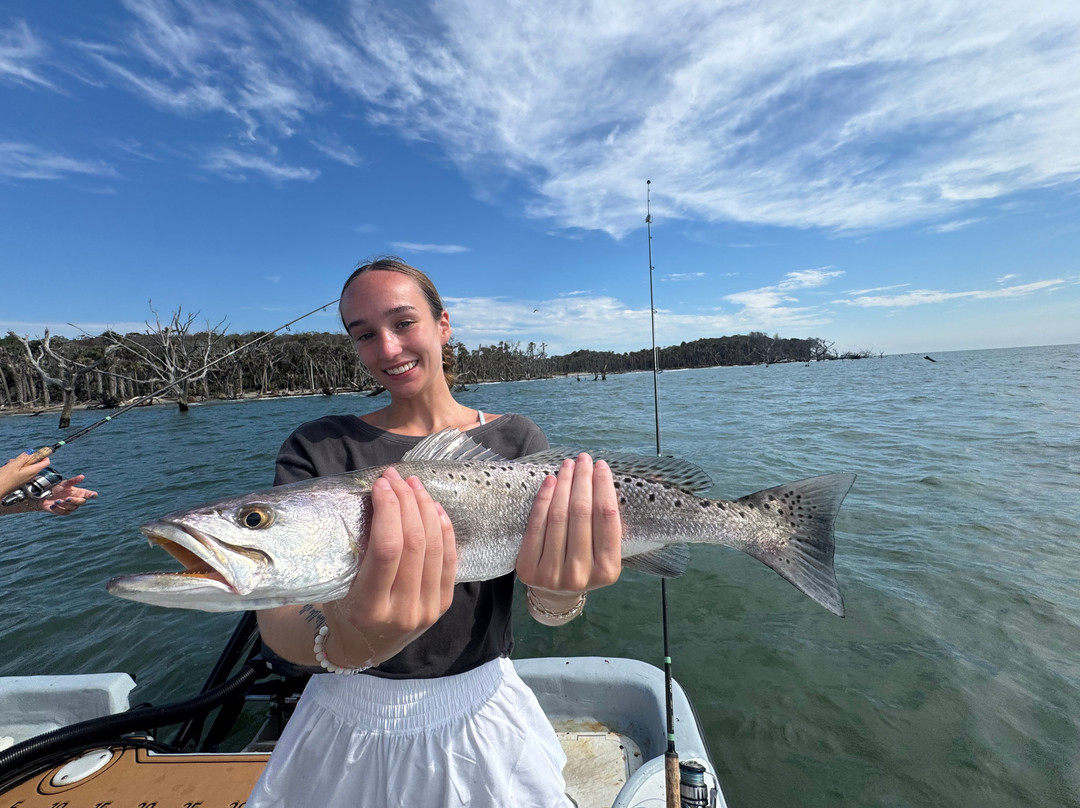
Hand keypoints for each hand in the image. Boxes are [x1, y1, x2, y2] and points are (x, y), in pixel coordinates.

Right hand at [0, 452, 50, 498]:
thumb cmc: (4, 479)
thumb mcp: (14, 465)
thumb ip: (23, 458)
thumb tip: (31, 452)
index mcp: (32, 471)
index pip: (46, 462)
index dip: (44, 455)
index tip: (40, 451)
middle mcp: (32, 475)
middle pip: (36, 463)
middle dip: (28, 458)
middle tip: (18, 458)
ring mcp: (27, 478)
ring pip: (28, 466)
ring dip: (21, 462)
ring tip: (11, 463)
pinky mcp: (21, 480)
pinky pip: (23, 471)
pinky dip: (17, 467)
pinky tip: (9, 468)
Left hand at [37, 474, 97, 515]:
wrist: (45, 495)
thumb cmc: (57, 488)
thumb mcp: (64, 483)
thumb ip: (73, 481)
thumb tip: (82, 476)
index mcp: (79, 492)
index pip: (88, 494)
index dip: (92, 495)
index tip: (93, 495)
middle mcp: (77, 500)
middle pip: (81, 502)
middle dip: (74, 500)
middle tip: (67, 498)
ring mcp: (71, 507)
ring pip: (71, 508)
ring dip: (64, 504)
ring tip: (56, 500)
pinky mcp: (63, 512)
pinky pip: (63, 512)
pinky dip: (58, 508)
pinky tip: (52, 505)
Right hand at [323, 467, 456, 667]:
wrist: (365, 648)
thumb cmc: (342, 610)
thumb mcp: (337, 586)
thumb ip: (356, 552)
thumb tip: (376, 499)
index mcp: (369, 608)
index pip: (387, 549)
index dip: (388, 510)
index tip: (380, 485)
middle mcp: (402, 612)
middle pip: (414, 544)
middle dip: (406, 502)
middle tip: (396, 478)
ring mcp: (427, 610)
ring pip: (435, 548)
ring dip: (425, 509)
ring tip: (414, 484)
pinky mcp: (443, 605)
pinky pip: (450, 560)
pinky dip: (444, 529)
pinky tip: (434, 507)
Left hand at [516, 454, 621, 622]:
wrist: (556, 596)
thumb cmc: (586, 566)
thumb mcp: (604, 553)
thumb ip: (607, 525)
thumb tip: (604, 479)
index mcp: (608, 570)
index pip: (607, 518)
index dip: (604, 487)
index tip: (602, 466)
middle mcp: (581, 574)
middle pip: (582, 513)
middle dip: (583, 480)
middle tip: (583, 459)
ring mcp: (553, 573)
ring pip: (558, 516)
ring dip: (564, 484)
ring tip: (567, 465)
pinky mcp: (529, 568)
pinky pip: (536, 524)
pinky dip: (543, 499)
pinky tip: (550, 481)